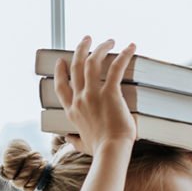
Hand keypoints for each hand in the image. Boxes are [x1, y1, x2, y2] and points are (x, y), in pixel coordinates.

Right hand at [53, 36, 136, 154]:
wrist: (111, 151)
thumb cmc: (99, 150)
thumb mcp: (82, 145)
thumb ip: (74, 140)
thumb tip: (68, 140)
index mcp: (72, 111)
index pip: (61, 86)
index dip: (60, 71)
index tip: (61, 61)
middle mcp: (79, 99)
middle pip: (75, 67)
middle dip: (80, 49)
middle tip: (87, 39)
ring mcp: (92, 95)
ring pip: (91, 62)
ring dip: (100, 47)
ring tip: (108, 40)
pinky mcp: (110, 93)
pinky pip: (116, 68)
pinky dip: (124, 55)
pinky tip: (131, 47)